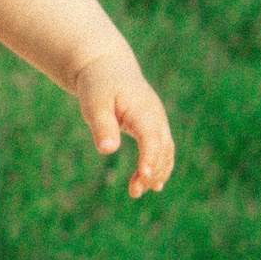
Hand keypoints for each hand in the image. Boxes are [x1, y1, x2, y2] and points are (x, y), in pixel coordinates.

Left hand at [74, 49, 175, 196]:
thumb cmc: (98, 86)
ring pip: (166, 151)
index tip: (145, 176)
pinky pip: (162, 149)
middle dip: (152, 171)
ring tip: (136, 191)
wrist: (108, 68)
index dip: (150, 158)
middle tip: (134, 191)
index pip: (151, 137)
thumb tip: (107, 150)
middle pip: (162, 148)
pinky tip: (150, 183)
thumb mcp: (94, 104)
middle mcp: (156, 117)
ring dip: (156, 172)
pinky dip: (159, 165)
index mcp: (143, 110)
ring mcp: (158, 122)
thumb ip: (102, 126)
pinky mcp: (154, 127)